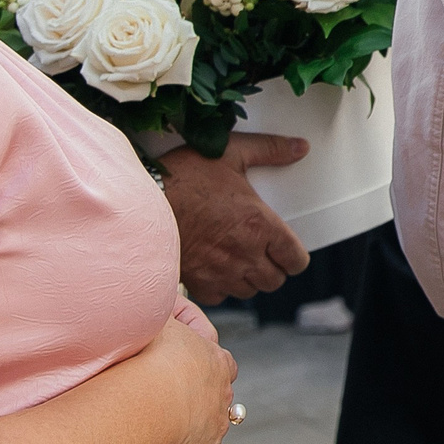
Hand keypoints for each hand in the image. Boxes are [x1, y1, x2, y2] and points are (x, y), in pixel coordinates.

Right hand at [139, 313, 238, 443]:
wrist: (145, 402)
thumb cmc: (146, 356)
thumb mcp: (156, 318)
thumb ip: (161, 308)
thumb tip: (161, 292)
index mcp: (212, 357)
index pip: (217, 354)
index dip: (205, 356)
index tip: (188, 360)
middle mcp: (219, 393)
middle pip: (222, 392)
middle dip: (207, 393)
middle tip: (183, 397)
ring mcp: (212, 428)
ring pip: (213, 429)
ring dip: (196, 430)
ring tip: (171, 432)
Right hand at [158, 135, 311, 303]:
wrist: (142, 202)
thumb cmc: (184, 176)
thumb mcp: (232, 153)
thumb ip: (270, 149)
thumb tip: (301, 147)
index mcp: (260, 225)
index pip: (295, 259)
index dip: (295, 256)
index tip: (287, 250)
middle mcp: (245, 254)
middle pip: (275, 280)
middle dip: (273, 267)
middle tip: (264, 252)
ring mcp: (221, 272)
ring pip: (249, 291)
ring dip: (249, 278)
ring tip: (241, 259)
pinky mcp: (197, 282)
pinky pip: (220, 296)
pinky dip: (221, 287)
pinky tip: (216, 269)